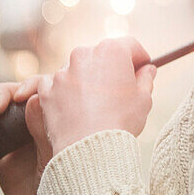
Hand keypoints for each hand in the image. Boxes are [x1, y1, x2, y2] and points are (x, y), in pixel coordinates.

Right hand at [0, 74, 52, 194]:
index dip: (31, 86)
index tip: (21, 96)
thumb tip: (34, 97)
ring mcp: (21, 143)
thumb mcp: (60, 156)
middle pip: (20, 98)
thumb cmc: (73, 189)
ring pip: (0, 115)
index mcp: (63, 120)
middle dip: (4, 95)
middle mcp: (42, 128)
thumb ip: (46, 129)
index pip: (46, 91)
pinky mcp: (4, 161)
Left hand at [37, 37, 156, 157]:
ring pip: (78, 70)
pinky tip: (75, 108)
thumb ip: (146, 78)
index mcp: (112, 50)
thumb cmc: (121, 121)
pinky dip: (65, 93)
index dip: (139, 58)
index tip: (142, 69)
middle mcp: (85, 54)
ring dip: (87, 80)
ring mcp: (62, 72)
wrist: (89, 148)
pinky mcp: (46, 90)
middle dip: (111, 68)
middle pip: (102, 55)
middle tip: (120, 88)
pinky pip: (56, 85)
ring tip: (96, 104)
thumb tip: (147, 70)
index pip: (130, 46)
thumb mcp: (144, 98)